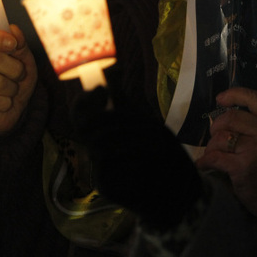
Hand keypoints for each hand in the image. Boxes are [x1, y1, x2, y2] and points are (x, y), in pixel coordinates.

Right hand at [0, 25, 37, 134]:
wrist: (14, 109)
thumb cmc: (16, 80)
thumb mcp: (24, 60)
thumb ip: (19, 44)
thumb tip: (13, 29)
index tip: (13, 44)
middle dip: (14, 68)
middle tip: (19, 74)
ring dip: (12, 88)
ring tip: (11, 90)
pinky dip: (5, 103)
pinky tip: (3, 103)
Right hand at [71, 87, 203, 230]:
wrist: (177, 188)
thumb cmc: (161, 153)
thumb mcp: (144, 120)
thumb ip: (123, 102)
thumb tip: (112, 68)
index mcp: (105, 132)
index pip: (79, 114)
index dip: (83, 101)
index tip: (99, 90)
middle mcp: (97, 149)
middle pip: (83, 126)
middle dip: (108, 116)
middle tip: (132, 116)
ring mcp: (98, 168)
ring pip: (97, 142)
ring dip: (126, 134)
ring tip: (151, 138)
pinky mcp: (105, 185)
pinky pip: (107, 163)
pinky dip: (128, 154)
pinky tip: (145, 155)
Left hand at [195, 87, 256, 228]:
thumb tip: (231, 114)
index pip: (255, 99)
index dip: (234, 95)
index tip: (220, 99)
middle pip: (231, 118)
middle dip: (217, 126)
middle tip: (215, 136)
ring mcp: (256, 150)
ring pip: (221, 138)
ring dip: (211, 146)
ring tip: (214, 154)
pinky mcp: (243, 167)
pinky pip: (215, 157)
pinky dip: (205, 161)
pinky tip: (204, 165)